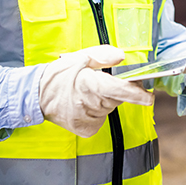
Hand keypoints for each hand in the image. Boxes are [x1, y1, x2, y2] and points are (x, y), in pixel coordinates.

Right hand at [39, 45, 153, 137]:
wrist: (35, 96)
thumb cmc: (58, 75)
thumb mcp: (80, 58)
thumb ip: (102, 56)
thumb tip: (121, 56)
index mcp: (90, 85)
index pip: (120, 91)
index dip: (137, 94)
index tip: (149, 96)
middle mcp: (90, 105)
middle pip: (117, 98)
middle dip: (117, 90)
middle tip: (102, 81)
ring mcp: (88, 119)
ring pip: (109, 108)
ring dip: (105, 100)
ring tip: (87, 92)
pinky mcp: (86, 129)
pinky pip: (101, 118)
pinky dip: (98, 111)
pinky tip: (84, 104)